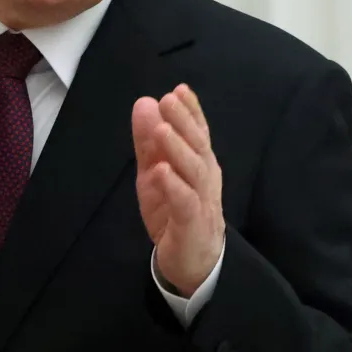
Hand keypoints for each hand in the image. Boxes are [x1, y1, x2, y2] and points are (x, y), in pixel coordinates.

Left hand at [132, 84, 224, 297]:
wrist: (193, 262)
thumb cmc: (175, 210)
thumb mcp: (155, 171)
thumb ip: (149, 140)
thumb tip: (145, 103)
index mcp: (200, 162)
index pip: (198, 131)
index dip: (191, 110)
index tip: (179, 89)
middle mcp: (206, 177)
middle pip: (198, 145)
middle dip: (184, 121)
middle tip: (169, 99)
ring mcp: (202, 200)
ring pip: (194, 171)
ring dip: (178, 149)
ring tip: (162, 131)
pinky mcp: (192, 224)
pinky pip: (185, 203)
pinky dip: (174, 186)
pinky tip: (162, 172)